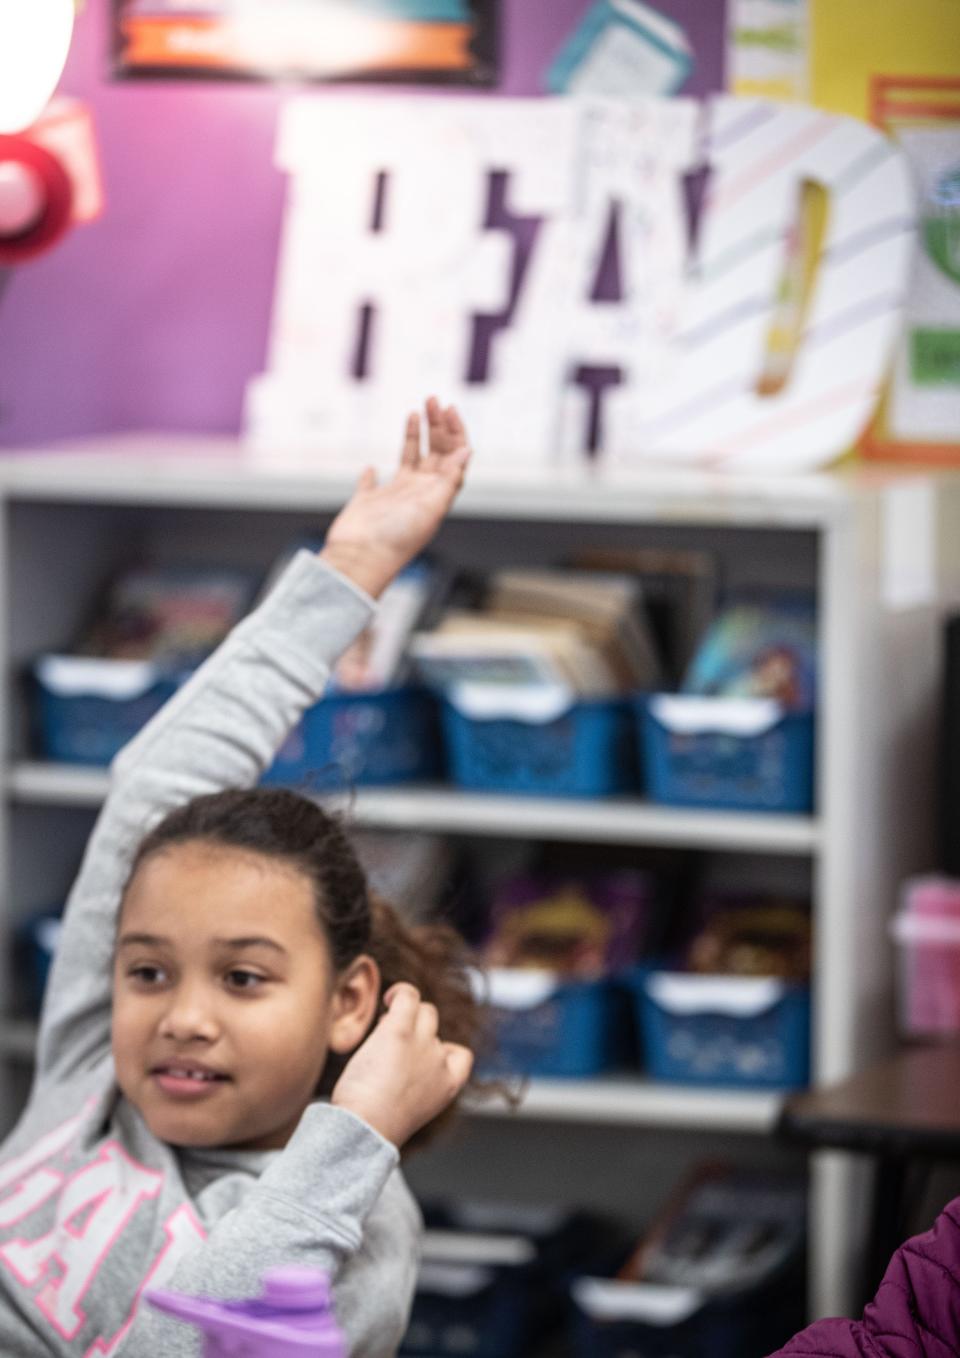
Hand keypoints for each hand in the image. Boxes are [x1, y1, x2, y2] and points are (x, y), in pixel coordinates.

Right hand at [319, 398, 470, 597]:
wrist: (360, 558)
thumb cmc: (396, 538)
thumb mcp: (430, 506)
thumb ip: (449, 479)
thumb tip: (468, 449)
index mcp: (436, 494)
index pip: (454, 458)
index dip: (455, 432)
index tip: (448, 409)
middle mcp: (418, 493)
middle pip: (435, 454)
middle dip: (437, 426)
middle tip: (433, 399)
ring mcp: (393, 497)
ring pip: (408, 460)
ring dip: (414, 436)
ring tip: (415, 410)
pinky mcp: (367, 501)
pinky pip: (372, 484)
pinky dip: (372, 473)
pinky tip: (371, 466)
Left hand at [330, 983, 473, 1147]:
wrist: (366, 1129)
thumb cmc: (373, 1125)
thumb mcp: (407, 1107)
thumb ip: (414, 1083)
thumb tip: (399, 1057)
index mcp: (448, 1086)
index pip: (461, 1055)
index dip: (442, 1049)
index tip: (418, 1059)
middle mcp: (440, 1062)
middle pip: (434, 1029)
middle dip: (414, 1032)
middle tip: (386, 1048)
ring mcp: (423, 1043)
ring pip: (424, 1010)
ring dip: (406, 1013)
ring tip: (383, 1027)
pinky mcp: (401, 1029)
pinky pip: (408, 996)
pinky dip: (400, 993)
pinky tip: (387, 999)